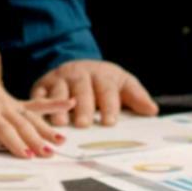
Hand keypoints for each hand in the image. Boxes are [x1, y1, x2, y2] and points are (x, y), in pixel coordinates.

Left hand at [0, 64, 71, 158]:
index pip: (2, 128)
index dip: (14, 141)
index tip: (26, 154)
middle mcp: (1, 106)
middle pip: (21, 125)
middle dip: (35, 140)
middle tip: (48, 154)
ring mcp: (10, 103)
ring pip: (31, 117)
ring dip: (46, 129)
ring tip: (60, 142)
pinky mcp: (15, 102)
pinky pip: (35, 104)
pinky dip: (53, 104)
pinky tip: (71, 103)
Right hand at [31, 59, 158, 126]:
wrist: (76, 66)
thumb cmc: (103, 82)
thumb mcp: (122, 84)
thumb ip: (136, 97)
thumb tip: (152, 110)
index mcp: (102, 74)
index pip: (107, 89)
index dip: (108, 105)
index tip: (109, 121)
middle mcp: (80, 74)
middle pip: (82, 91)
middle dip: (83, 107)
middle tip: (84, 124)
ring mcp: (60, 79)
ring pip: (59, 93)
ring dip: (59, 108)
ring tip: (61, 123)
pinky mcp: (42, 85)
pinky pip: (38, 95)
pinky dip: (39, 105)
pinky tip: (40, 117)